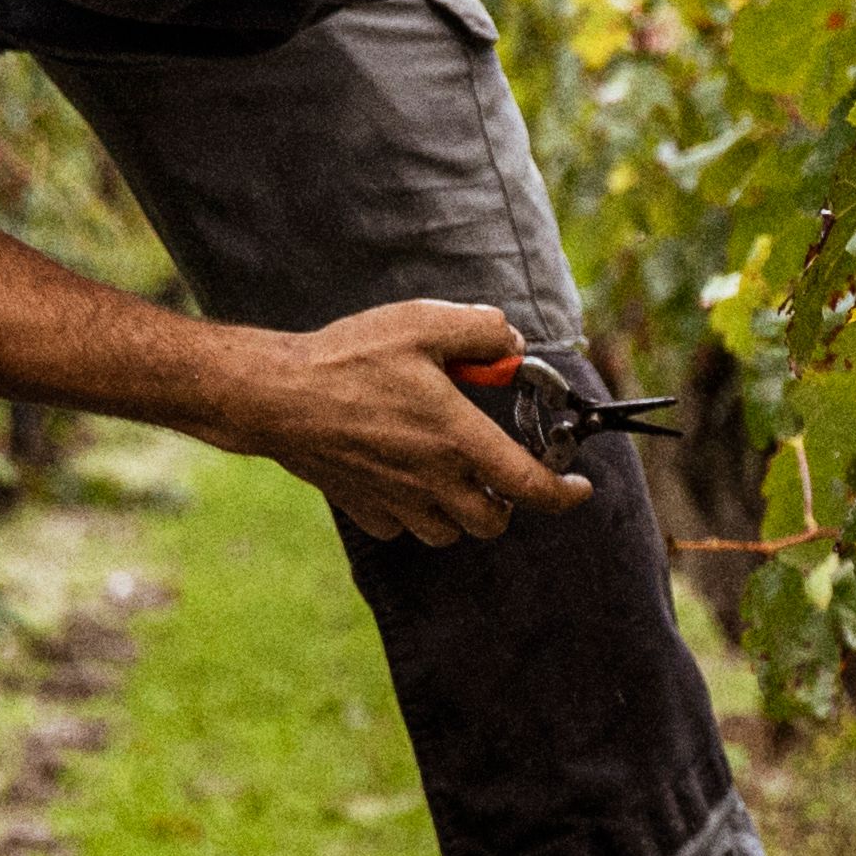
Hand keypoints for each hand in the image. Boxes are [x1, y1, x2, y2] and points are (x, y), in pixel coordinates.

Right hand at [228, 300, 591, 547]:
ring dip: (462, 512)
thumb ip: (480, 330)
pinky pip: (403, 526)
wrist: (276, 396)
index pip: (530, 486)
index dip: (565, 494)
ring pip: (450, 532)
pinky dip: (414, 511)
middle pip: (492, 522)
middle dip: (508, 504)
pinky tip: (403, 474)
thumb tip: (512, 343)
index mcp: (458, 440)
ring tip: (452, 474)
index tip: (580, 488)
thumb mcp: (423, 323)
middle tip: (501, 472)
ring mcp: (397, 500)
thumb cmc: (348, 358)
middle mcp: (433, 480)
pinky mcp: (364, 506)